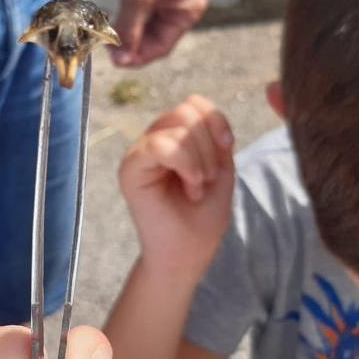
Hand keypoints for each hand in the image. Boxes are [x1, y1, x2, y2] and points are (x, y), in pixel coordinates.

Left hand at [112, 0, 207, 66]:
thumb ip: (130, 29)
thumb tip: (122, 59)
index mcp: (188, 10)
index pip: (162, 47)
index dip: (137, 57)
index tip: (113, 61)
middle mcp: (183, 6)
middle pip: (154, 39)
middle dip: (130, 43)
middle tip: (105, 45)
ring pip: (146, 26)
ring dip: (126, 31)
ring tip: (105, 31)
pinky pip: (142, 12)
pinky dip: (127, 17)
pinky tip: (111, 16)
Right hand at [119, 95, 234, 275]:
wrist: (188, 255)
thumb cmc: (203, 218)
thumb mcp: (221, 169)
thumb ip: (215, 138)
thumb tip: (205, 111)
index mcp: (174, 138)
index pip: (194, 104)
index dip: (216, 119)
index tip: (228, 147)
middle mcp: (154, 140)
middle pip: (186, 111)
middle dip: (209, 145)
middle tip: (208, 178)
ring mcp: (140, 152)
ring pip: (176, 126)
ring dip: (199, 159)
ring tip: (198, 187)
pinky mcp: (131, 168)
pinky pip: (159, 145)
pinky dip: (185, 164)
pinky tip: (191, 187)